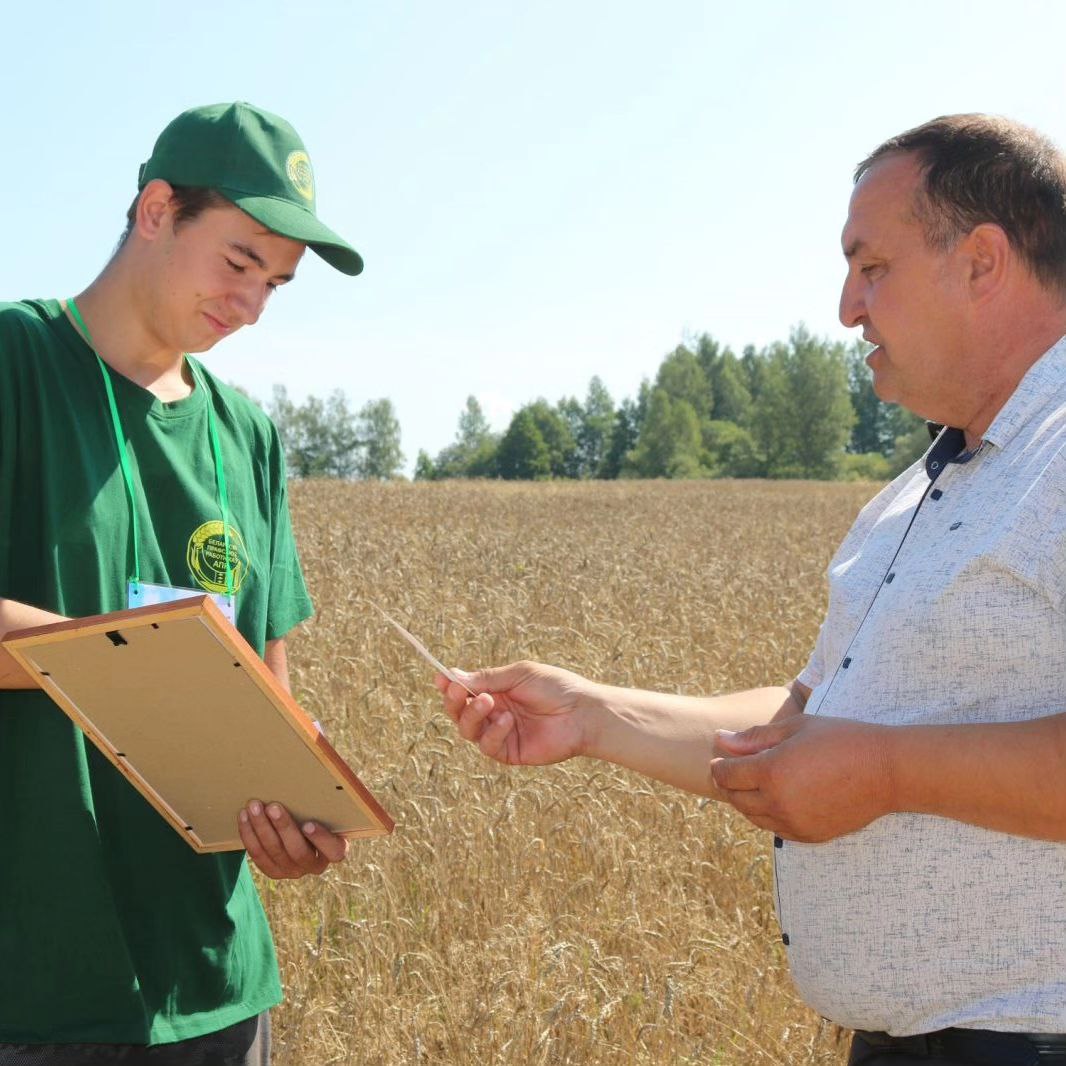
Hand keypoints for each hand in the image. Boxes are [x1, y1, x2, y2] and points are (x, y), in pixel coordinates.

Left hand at [238, 800, 349, 878]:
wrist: (301, 832)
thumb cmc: (318, 812)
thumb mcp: (327, 809)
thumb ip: (325, 800)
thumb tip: (327, 766)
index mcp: (335, 849)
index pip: (334, 850)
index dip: (321, 839)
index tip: (308, 824)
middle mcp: (314, 865)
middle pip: (298, 851)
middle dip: (283, 827)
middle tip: (273, 807)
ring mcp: (293, 871)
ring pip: (274, 852)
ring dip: (261, 827)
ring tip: (254, 806)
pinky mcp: (274, 871)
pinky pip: (258, 855)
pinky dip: (249, 835)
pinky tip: (244, 816)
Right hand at [436, 661, 594, 764]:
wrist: (583, 713)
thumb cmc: (556, 687)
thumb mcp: (519, 675)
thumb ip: (487, 678)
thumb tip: (452, 675)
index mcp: (497, 690)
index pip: (465, 690)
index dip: (450, 686)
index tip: (440, 678)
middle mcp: (495, 712)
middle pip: (460, 712)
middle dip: (454, 701)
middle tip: (458, 691)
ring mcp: (501, 733)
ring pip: (468, 730)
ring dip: (472, 715)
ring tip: (489, 702)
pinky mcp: (510, 752)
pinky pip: (488, 746)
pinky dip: (493, 733)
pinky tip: (507, 721)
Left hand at [710, 714, 895, 842]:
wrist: (887, 771)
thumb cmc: (842, 739)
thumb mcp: (796, 728)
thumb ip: (755, 737)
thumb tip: (720, 738)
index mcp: (772, 771)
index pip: (727, 774)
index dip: (719, 766)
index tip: (720, 758)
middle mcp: (779, 802)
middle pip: (736, 798)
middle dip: (729, 784)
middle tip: (732, 770)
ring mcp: (795, 823)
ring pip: (753, 817)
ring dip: (747, 801)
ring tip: (754, 783)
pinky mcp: (811, 836)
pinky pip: (776, 830)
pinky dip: (768, 816)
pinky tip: (777, 799)